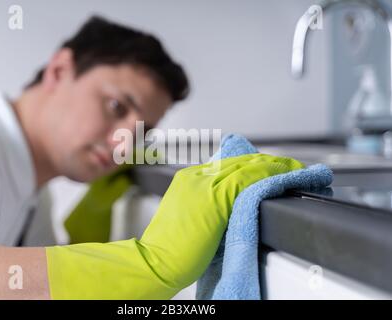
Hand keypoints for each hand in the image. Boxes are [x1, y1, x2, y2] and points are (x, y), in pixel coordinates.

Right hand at [46, 154, 304, 298]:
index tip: (271, 168)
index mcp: (188, 179)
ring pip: (247, 166)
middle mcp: (196, 177)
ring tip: (295, 170)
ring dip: (274, 166)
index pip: (229, 164)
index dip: (254, 164)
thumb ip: (209, 204)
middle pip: (240, 161)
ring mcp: (204, 185)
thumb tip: (236, 204)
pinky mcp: (214, 199)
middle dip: (268, 162)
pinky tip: (285, 178)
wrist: (155, 261)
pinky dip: (268, 177)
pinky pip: (248, 180)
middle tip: (290, 166)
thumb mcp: (190, 217)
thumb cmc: (170, 248)